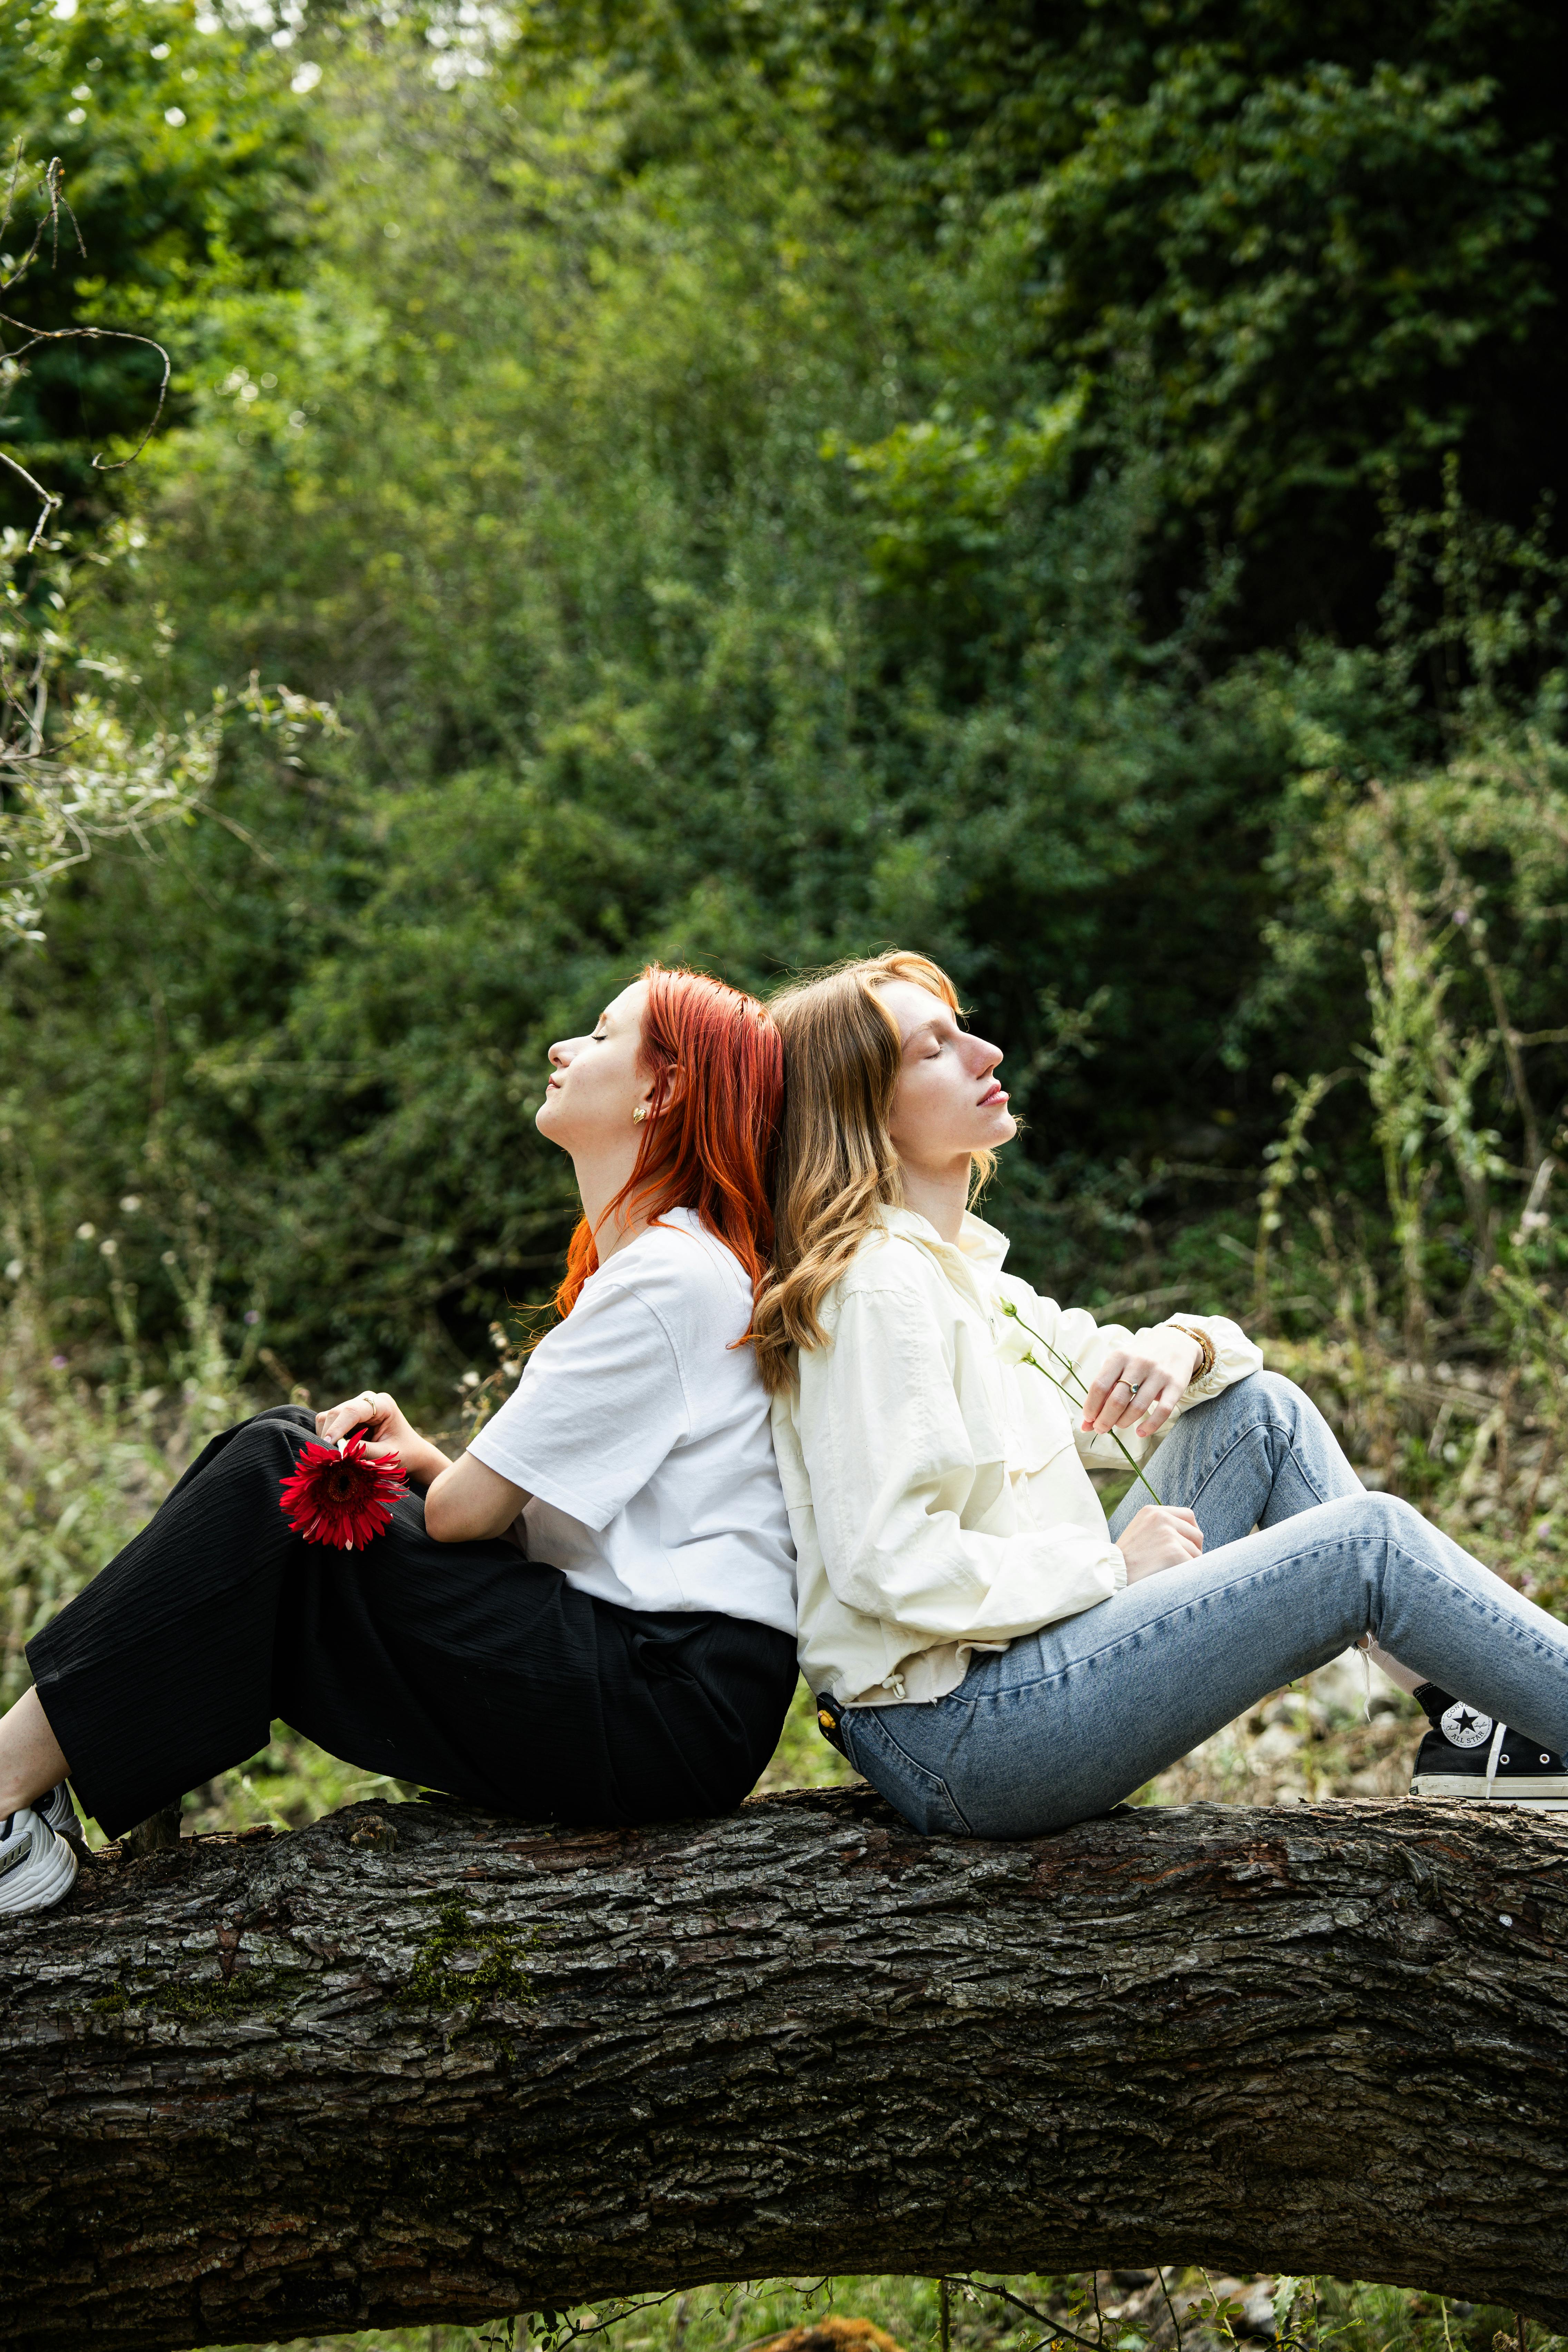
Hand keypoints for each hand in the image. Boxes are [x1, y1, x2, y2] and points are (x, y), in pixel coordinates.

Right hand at [314, 1389, 449, 1488]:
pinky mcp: (349, 1416)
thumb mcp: (388, 1454)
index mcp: (383, 1405)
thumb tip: (338, 1450)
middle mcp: (368, 1400)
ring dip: (327, 1436)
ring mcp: (357, 1406)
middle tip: (328, 1457)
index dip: (338, 1427)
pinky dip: (329, 1437)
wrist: (413, 1452)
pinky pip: (330, 1423)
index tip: (328, 1444)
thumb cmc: (406, 1453)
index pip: (353, 1411)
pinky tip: (336, 1450)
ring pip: (329, 1417)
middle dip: (329, 1433)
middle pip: (337, 1412)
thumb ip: (365, 1451)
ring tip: (333, 1455)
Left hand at [1080, 1326, 1203, 1439]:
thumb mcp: (1119, 1365)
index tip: (1088, 1419)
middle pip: (1116, 1400)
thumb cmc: (1139, 1358)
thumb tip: (1086, 1424)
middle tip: (1101, 1428)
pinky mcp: (1176, 1385)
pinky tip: (1140, 1432)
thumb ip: (1104, 1391)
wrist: (1176, 1342)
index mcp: (1119, 1357)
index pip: (1099, 1386)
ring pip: (1137, 1408)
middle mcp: (1139, 1364)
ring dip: (1123, 1423)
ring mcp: (1159, 1374)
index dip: (1091, 1407)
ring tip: (1119, 1425)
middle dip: (1104, 1420)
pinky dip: (1149, 1426)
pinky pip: (1162, 1411)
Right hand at [1114, 1503, 1204, 1583]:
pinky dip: (1187, 1574)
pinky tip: (1173, 1578)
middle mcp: (1161, 1518)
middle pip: (1196, 1534)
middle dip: (1194, 1550)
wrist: (1113, 1574)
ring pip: (1196, 1552)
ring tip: (1172, 1572)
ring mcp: (1168, 1534)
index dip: (1192, 1532)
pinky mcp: (1173, 1551)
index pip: (1188, 1516)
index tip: (1189, 1545)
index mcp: (1153, 1511)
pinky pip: (1193, 1565)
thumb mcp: (1141, 1531)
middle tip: (1184, 1563)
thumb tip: (1191, 1533)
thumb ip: (1161, 1526)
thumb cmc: (1127, 1559)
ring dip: (1189, 1564)